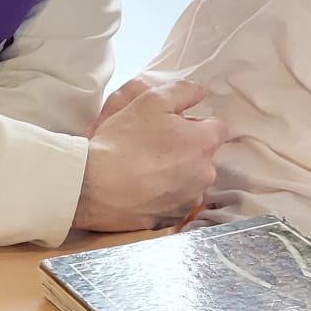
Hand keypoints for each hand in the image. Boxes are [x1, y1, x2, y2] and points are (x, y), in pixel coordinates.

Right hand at [73, 79, 227, 232]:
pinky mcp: (173, 219)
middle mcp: (205, 174)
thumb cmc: (123, 140)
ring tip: (144, 169)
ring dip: (176, 173)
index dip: (194, 123)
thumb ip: (183, 91)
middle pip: (203, 155)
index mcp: (205, 143)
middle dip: (185, 149)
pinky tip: (141, 188)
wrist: (94, 186)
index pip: (217, 127)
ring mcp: (190, 199)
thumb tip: (200, 92)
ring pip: (190, 180)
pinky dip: (163, 196)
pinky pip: (175, 202)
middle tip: (153, 146)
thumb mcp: (151, 100)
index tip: (171, 126)